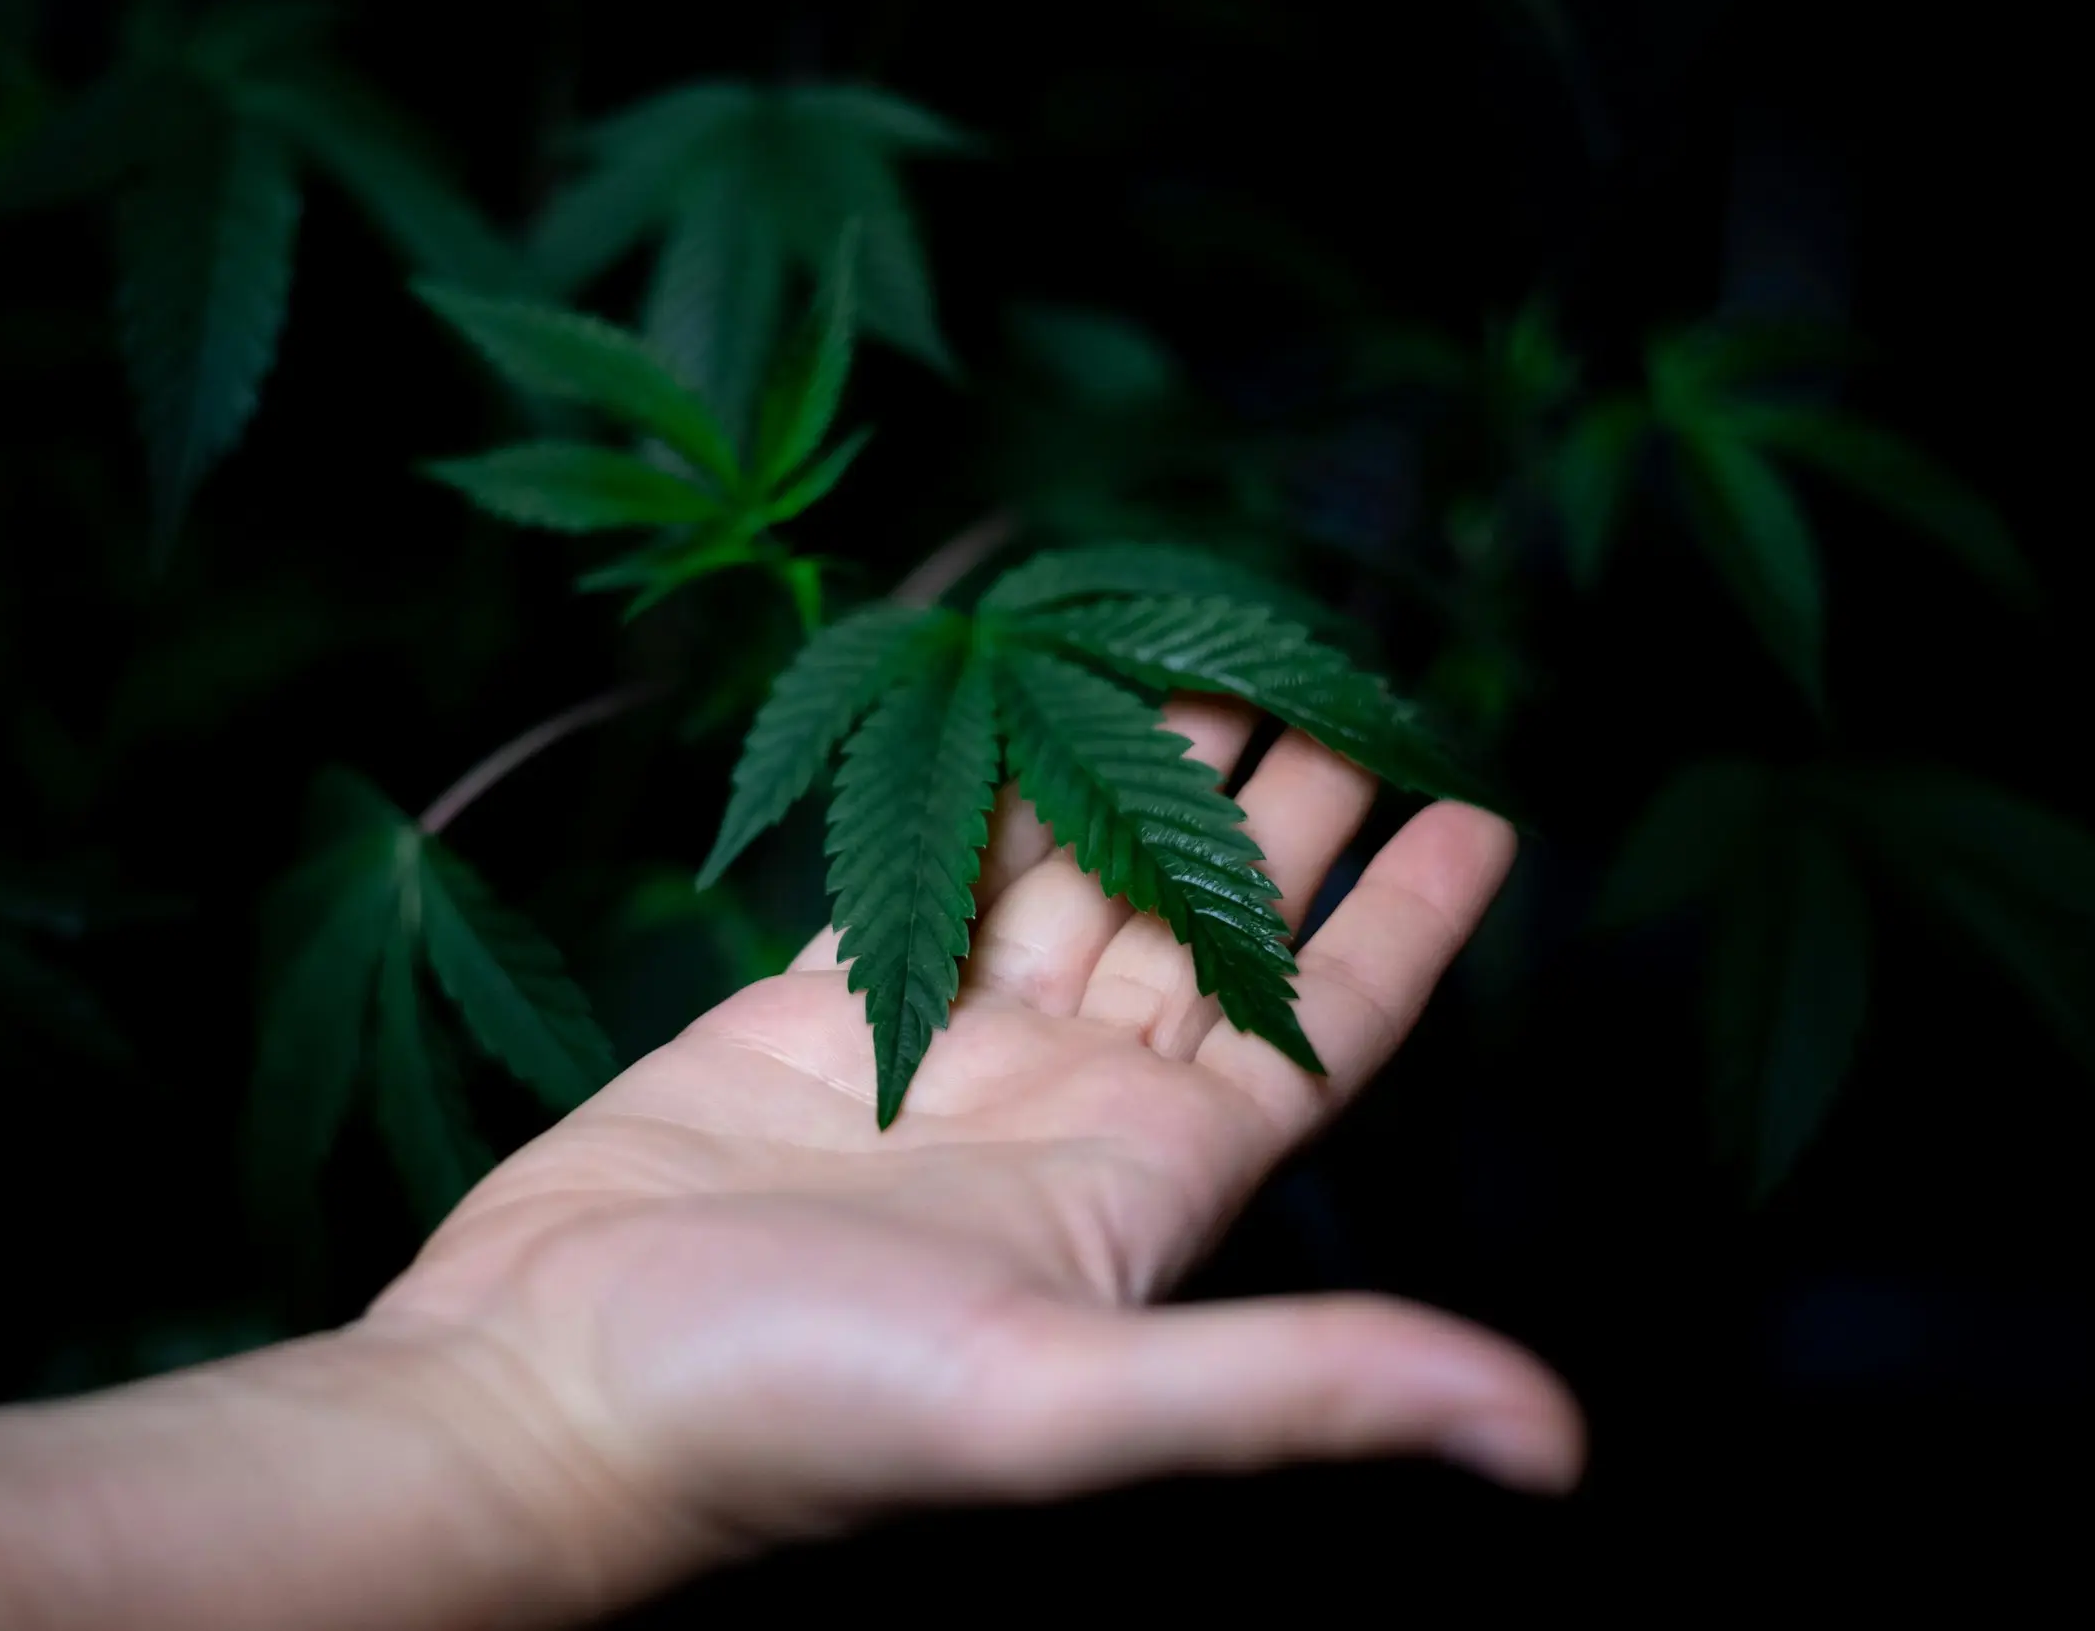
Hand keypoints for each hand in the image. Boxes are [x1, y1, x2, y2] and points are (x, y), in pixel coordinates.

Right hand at [369, 698, 1584, 1612]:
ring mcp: (943, 1048)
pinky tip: (1027, 705)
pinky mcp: (820, 1005)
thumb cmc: (791, 1413)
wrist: (542, 1395)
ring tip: (1212, 652)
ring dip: (1146, 766)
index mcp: (1148, 1181)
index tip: (1484, 810)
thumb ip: (1301, 1389)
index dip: (1408, 923)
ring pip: (1076, 872)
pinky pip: (934, 864)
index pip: (1321, 1026)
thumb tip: (1551, 1443)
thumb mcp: (1062, 1402)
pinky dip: (983, 783)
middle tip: (1349, 672)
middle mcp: (1064, 1105)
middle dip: (1286, 806)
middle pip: (1210, 920)